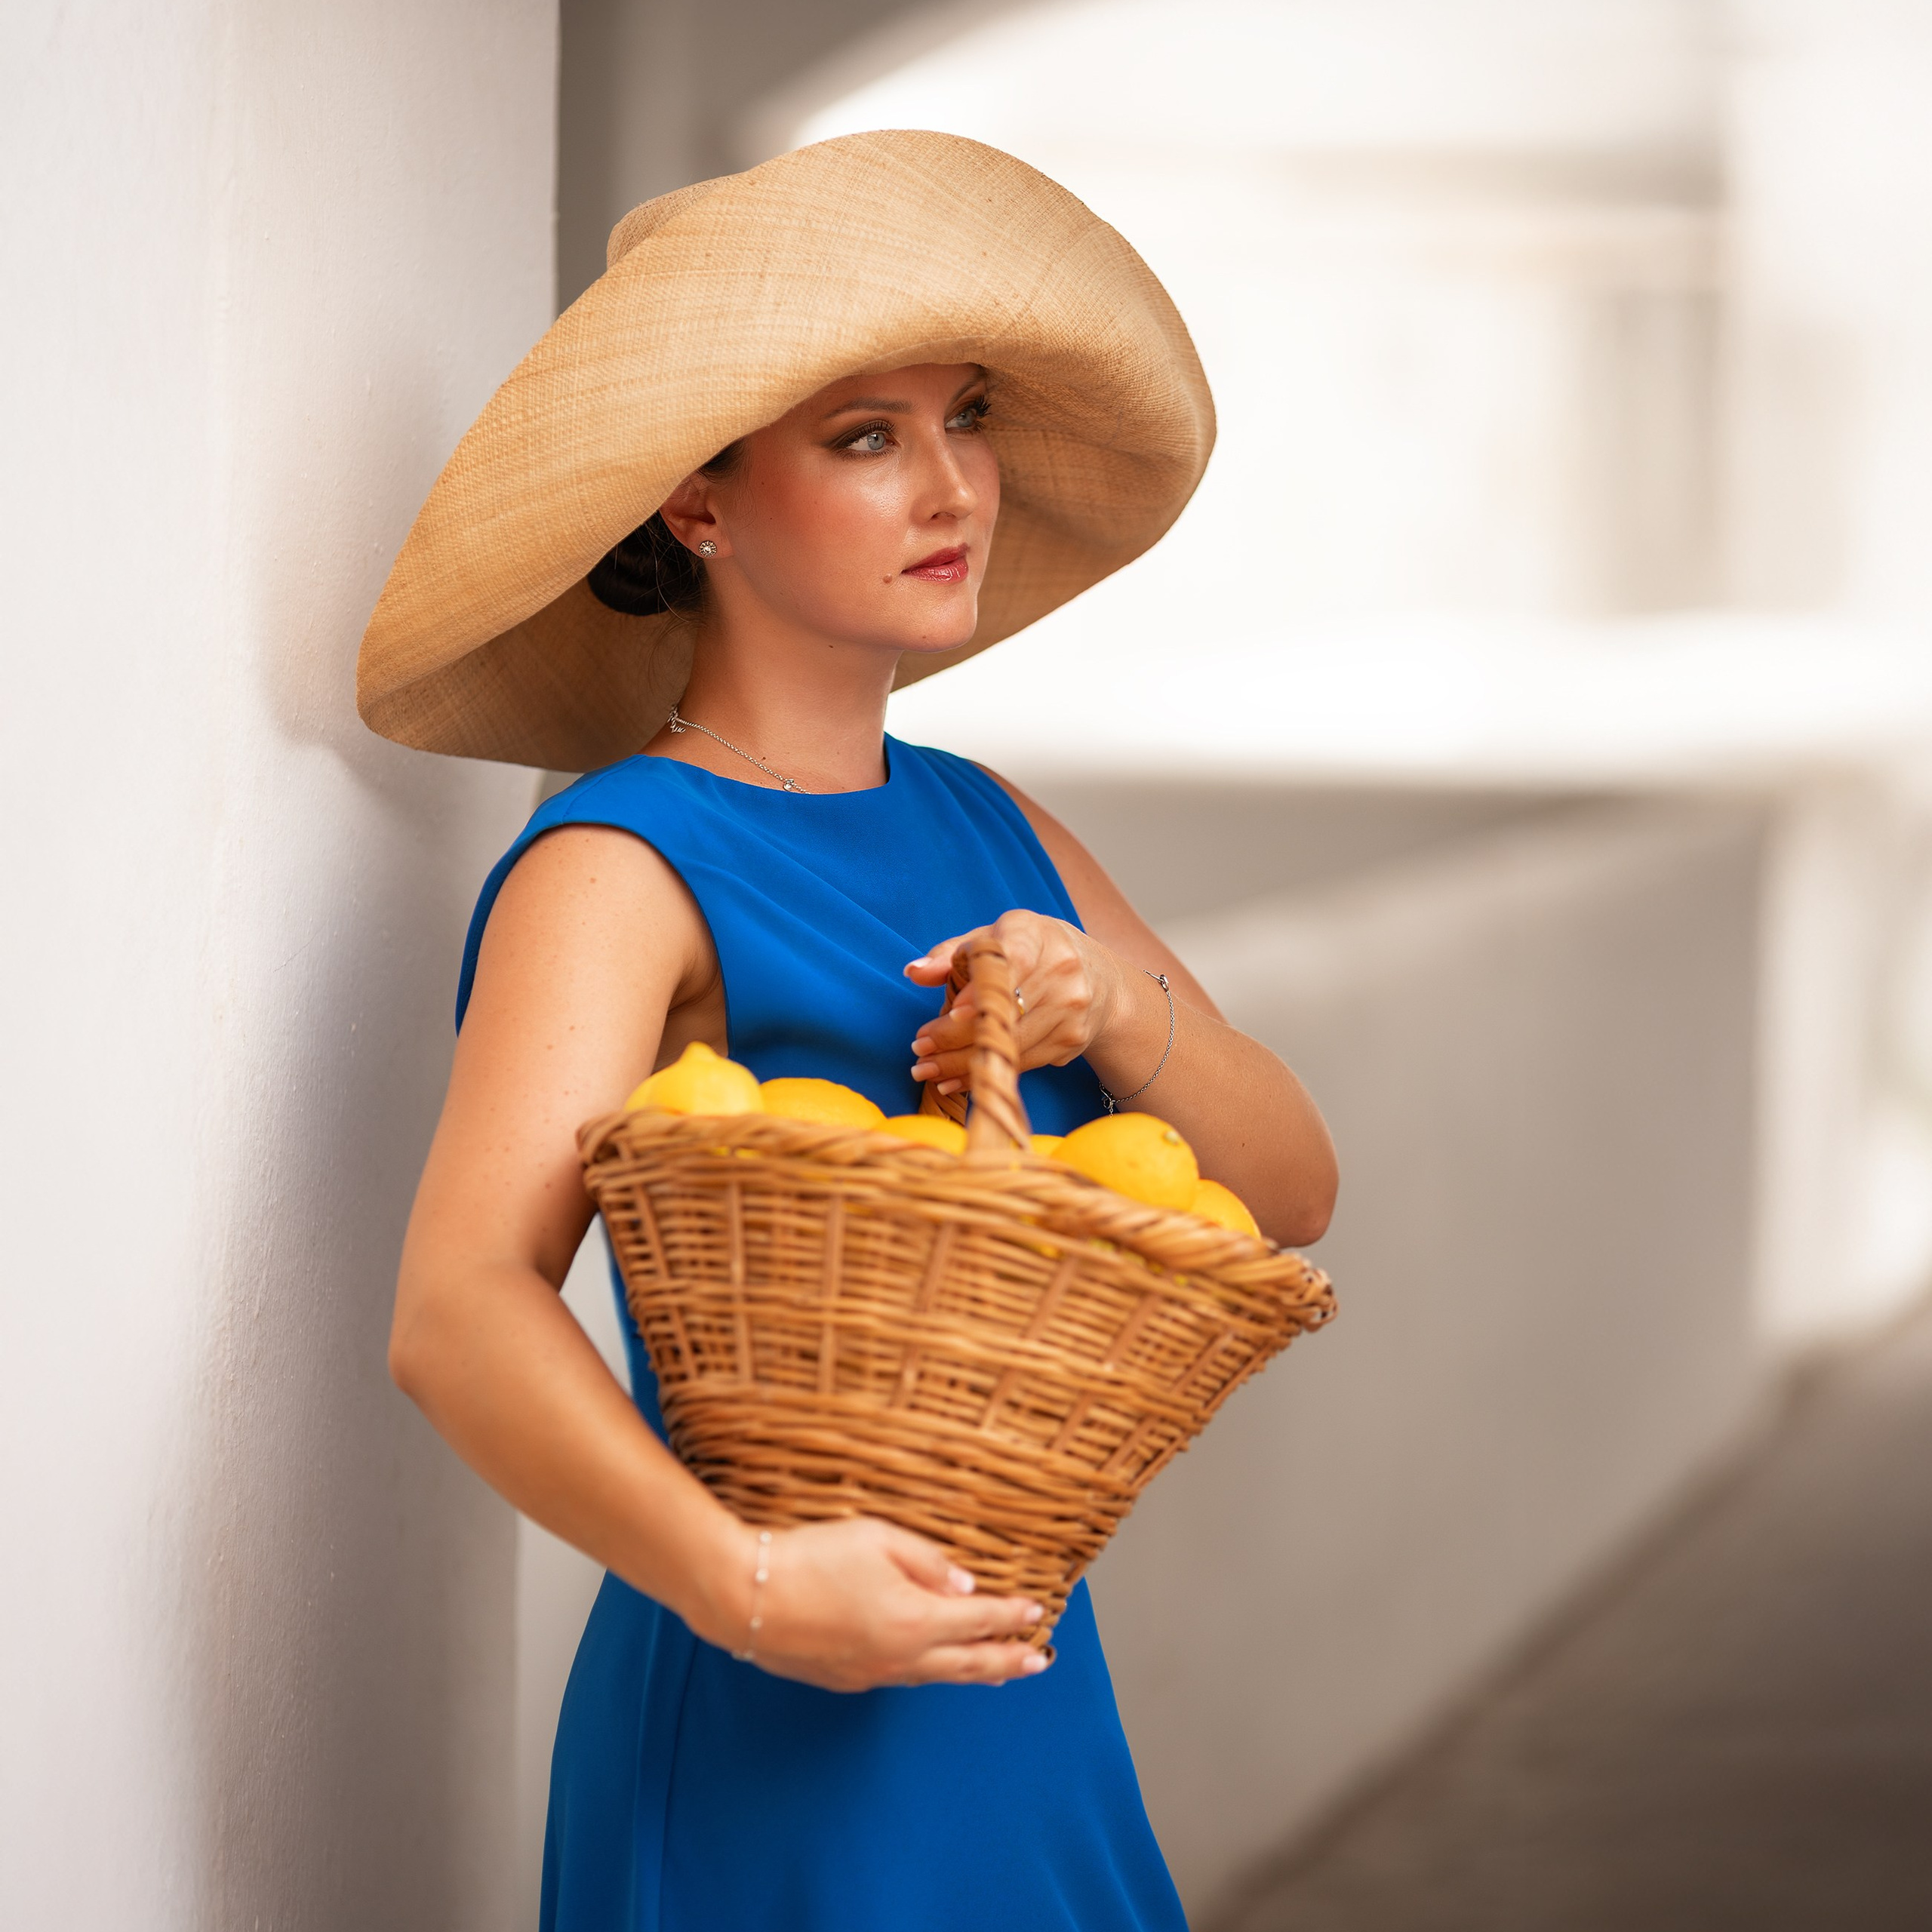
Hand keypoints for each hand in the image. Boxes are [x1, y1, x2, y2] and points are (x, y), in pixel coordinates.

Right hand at [712, 1516, 1048, 1690]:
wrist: (744, 1597)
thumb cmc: (809, 1558)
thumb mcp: (877, 1538)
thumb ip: (927, 1561)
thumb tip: (966, 1586)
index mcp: (915, 1620)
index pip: (980, 1621)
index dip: (1012, 1616)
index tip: (1038, 1612)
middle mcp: (900, 1657)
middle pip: (969, 1662)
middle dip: (1008, 1660)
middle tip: (1039, 1661)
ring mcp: (872, 1673)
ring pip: (937, 1676)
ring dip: (974, 1672)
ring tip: (999, 1672)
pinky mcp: (845, 1679)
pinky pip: (903, 1679)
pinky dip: (932, 1674)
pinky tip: (934, 1667)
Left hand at [905, 909, 1123, 1093]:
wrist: (1100, 979)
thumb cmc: (1032, 952)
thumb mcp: (995, 938)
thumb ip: (952, 953)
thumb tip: (915, 972)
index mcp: (1036, 935)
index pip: (1010, 961)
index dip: (982, 988)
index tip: (952, 1012)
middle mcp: (1061, 970)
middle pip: (1004, 1010)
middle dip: (955, 1035)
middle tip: (919, 1048)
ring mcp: (1070, 1009)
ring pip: (1010, 1043)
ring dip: (963, 1062)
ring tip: (927, 1068)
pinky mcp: (1071, 1041)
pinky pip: (1022, 1063)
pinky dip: (986, 1072)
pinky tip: (954, 1080)